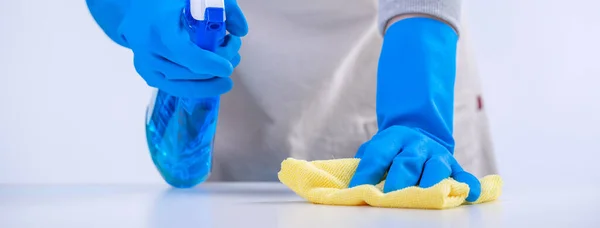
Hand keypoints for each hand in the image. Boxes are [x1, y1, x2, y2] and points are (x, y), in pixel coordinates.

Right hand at [118, 0, 247, 97]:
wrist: (138, 6)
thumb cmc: (170, 0)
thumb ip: (225, 8)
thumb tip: (241, 30)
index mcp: (159, 24)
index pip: (184, 52)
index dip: (208, 63)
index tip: (228, 68)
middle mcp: (147, 47)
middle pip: (187, 70)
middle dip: (215, 69)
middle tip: (235, 56)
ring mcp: (144, 63)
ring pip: (181, 84)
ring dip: (208, 80)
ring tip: (226, 66)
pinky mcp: (146, 73)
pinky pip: (174, 88)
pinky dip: (196, 87)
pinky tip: (212, 81)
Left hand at [349, 126, 480, 201]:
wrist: (418, 131)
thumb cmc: (392, 150)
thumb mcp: (377, 148)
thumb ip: (366, 163)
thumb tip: (352, 185)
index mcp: (394, 138)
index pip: (379, 155)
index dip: (368, 172)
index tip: (358, 189)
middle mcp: (417, 144)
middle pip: (408, 162)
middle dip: (398, 181)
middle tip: (389, 196)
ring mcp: (437, 154)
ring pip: (435, 168)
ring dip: (430, 183)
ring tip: (424, 197)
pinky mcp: (455, 165)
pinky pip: (463, 174)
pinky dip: (468, 184)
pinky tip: (469, 193)